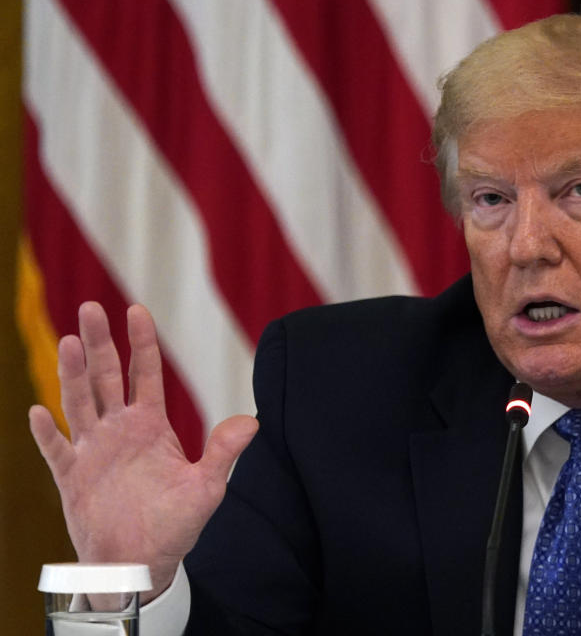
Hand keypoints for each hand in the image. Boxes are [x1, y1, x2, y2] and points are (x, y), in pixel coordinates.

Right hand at [29, 302, 257, 601]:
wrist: (142, 562)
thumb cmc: (175, 525)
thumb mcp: (207, 486)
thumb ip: (223, 451)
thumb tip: (252, 422)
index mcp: (150, 427)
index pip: (145, 374)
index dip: (141, 342)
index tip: (136, 309)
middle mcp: (119, 431)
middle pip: (106, 377)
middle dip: (99, 343)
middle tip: (90, 308)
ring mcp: (93, 451)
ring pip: (79, 402)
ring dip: (72, 374)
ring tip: (68, 341)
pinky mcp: (72, 477)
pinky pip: (57, 450)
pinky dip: (47, 432)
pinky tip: (39, 411)